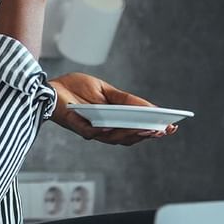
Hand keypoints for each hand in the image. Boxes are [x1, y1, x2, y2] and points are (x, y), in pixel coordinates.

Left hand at [48, 72, 178, 145]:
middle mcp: (103, 130)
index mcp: (113, 121)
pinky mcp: (74, 125)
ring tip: (145, 129)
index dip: (154, 131)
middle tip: (162, 130)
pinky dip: (101, 131)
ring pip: (112, 137)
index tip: (173, 127)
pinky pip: (89, 132)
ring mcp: (89, 129)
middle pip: (128, 137)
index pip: (137, 130)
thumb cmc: (76, 89)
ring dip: (129, 134)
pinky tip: (111, 126)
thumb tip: (149, 108)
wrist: (50, 86)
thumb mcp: (106, 90)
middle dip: (146, 134)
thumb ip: (126, 100)